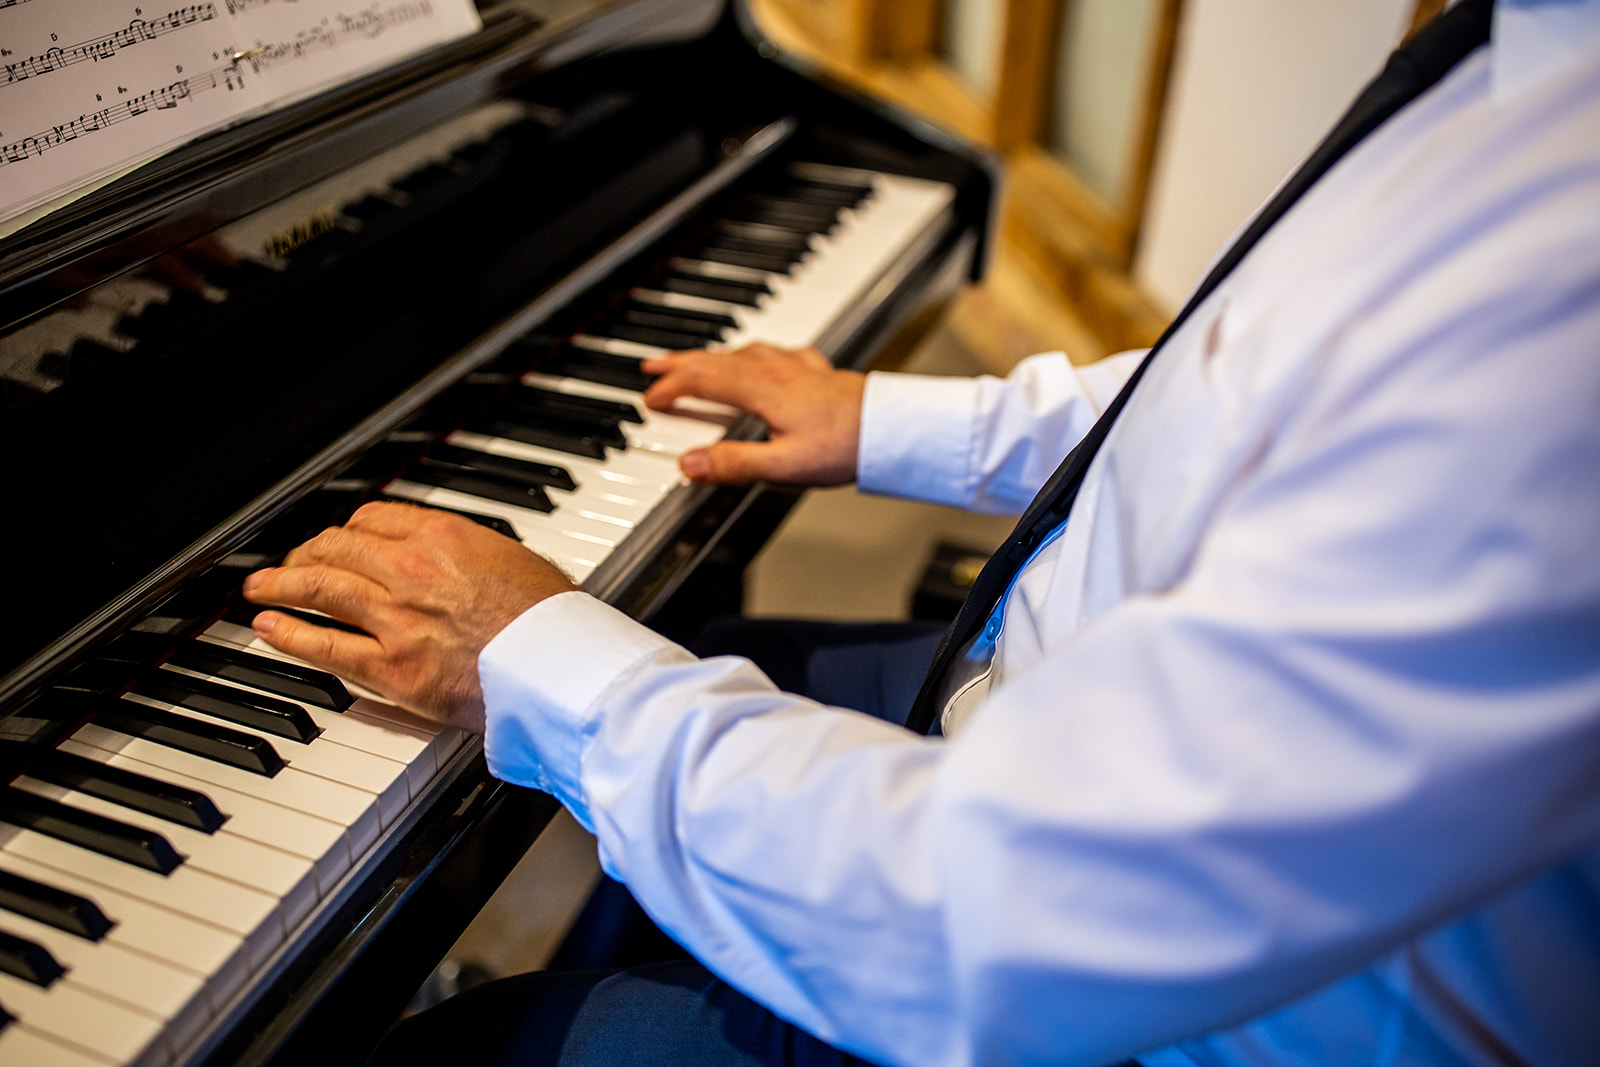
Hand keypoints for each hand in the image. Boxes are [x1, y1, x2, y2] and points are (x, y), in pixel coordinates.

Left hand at [242, 502, 578, 732]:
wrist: (559, 666)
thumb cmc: (553, 620)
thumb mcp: (517, 560)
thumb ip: (475, 555)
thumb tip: (459, 558)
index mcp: (444, 535)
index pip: (374, 517)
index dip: (349, 528)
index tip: (341, 538)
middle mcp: (411, 568)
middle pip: (337, 547)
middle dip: (306, 552)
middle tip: (291, 560)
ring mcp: (396, 617)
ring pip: (319, 587)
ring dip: (281, 584)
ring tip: (260, 587)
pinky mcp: (391, 666)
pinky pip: (324, 644)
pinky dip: (288, 633)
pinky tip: (269, 627)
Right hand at [641, 342, 865, 485]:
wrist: (893, 426)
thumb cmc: (845, 445)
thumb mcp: (784, 466)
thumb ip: (734, 463)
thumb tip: (690, 465)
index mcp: (760, 388)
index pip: (702, 381)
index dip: (672, 389)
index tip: (651, 400)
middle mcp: (773, 369)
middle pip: (715, 359)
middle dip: (680, 363)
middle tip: (652, 366)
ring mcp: (795, 366)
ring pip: (741, 352)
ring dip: (710, 356)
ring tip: (693, 361)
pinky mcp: (815, 370)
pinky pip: (771, 353)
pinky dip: (750, 354)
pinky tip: (760, 358)